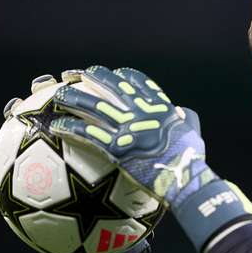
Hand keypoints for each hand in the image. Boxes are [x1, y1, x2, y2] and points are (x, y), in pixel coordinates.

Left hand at [50, 66, 251, 252]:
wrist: (183, 178)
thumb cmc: (192, 160)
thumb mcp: (194, 132)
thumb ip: (187, 118)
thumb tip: (181, 112)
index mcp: (160, 107)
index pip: (139, 82)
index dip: (122, 75)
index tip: (112, 73)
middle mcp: (142, 111)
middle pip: (111, 86)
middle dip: (92, 76)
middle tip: (78, 75)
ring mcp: (128, 128)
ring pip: (93, 106)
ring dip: (73, 98)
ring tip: (58, 95)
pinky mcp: (116, 147)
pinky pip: (87, 133)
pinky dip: (70, 127)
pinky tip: (57, 125)